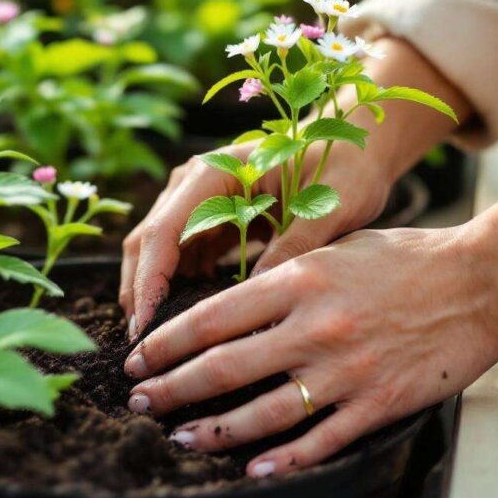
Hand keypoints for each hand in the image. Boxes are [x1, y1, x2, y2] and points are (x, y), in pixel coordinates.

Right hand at [119, 139, 390, 340]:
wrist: (356, 148)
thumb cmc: (345, 171)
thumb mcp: (326, 210)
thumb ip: (292, 250)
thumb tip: (258, 300)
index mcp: (214, 172)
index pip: (163, 232)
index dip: (149, 282)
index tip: (147, 328)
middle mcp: (195, 183)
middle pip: (148, 243)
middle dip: (141, 294)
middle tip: (144, 348)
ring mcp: (198, 199)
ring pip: (158, 253)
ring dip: (156, 294)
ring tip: (162, 344)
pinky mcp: (210, 218)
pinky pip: (182, 257)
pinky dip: (179, 288)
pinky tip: (188, 323)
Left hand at [122, 225, 497, 476]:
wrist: (481, 281)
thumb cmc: (405, 258)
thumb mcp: (333, 250)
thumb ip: (281, 278)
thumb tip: (227, 309)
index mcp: (299, 281)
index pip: (211, 317)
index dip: (166, 342)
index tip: (138, 357)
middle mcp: (314, 328)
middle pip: (223, 367)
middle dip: (172, 388)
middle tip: (140, 401)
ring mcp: (345, 371)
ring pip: (263, 412)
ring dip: (214, 430)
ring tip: (180, 438)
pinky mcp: (378, 403)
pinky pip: (320, 439)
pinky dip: (282, 458)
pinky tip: (251, 468)